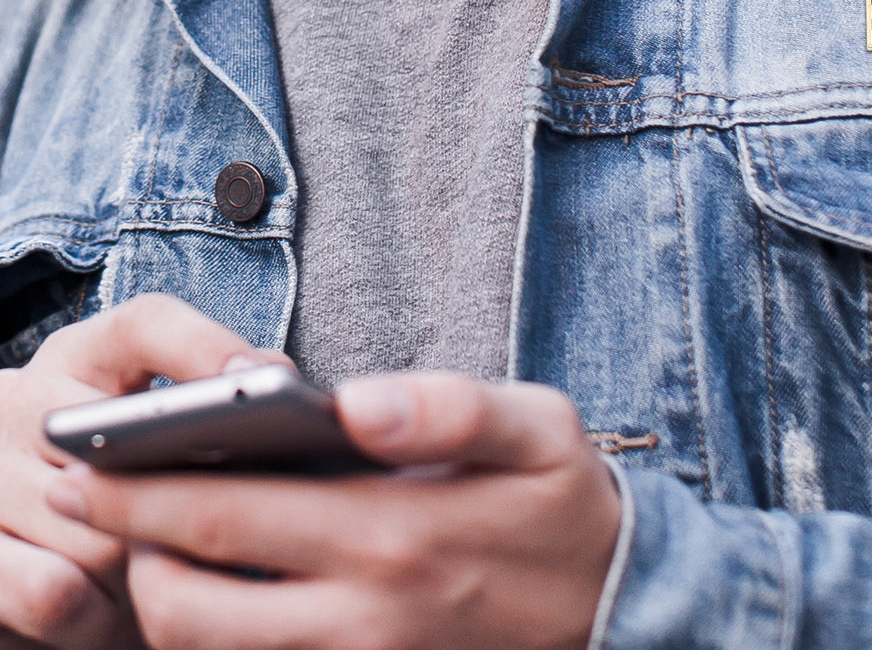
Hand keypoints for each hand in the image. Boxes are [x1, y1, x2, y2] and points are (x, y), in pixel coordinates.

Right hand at [0, 294, 284, 649]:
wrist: (35, 578)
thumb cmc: (136, 505)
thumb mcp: (167, 446)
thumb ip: (222, 412)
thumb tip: (285, 391)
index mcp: (86, 358)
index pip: (147, 325)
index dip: (206, 348)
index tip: (264, 381)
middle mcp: (19, 400)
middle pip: (122, 437)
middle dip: (185, 499)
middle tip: (231, 538)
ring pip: (97, 521)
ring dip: (144, 569)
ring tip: (166, 583)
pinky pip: (53, 589)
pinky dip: (96, 617)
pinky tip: (109, 618)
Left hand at [47, 373, 623, 649]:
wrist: (621, 607)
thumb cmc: (569, 504)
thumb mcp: (541, 428)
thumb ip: (449, 404)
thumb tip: (354, 402)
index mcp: (393, 531)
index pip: (226, 514)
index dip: (141, 489)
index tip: (92, 458)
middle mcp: (363, 613)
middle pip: (191, 599)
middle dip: (127, 546)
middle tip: (97, 500)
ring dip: (164, 600)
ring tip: (160, 546)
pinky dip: (219, 638)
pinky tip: (224, 591)